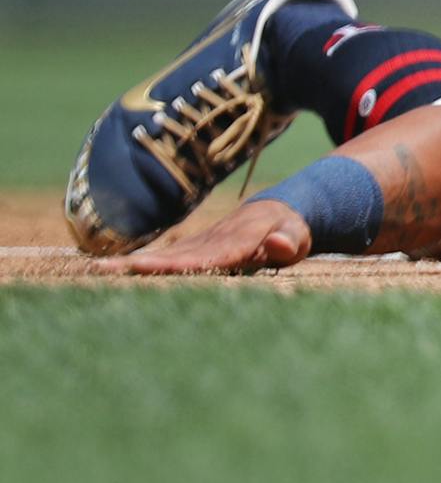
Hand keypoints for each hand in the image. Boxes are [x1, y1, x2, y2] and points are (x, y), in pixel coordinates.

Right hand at [93, 197, 312, 274]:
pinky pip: (167, 256)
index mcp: (237, 242)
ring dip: (133, 263)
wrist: (278, 211)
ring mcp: (201, 243)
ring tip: (98, 271)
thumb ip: (290, 241)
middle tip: (106, 270)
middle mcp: (212, 241)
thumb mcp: (300, 235)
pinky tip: (113, 271)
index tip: (150, 267)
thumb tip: (281, 244)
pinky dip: (142, 263)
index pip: (205, 256)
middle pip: (175, 255)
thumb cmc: (292, 230)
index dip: (180, 263)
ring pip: (166, 254)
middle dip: (142, 263)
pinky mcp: (195, 248)